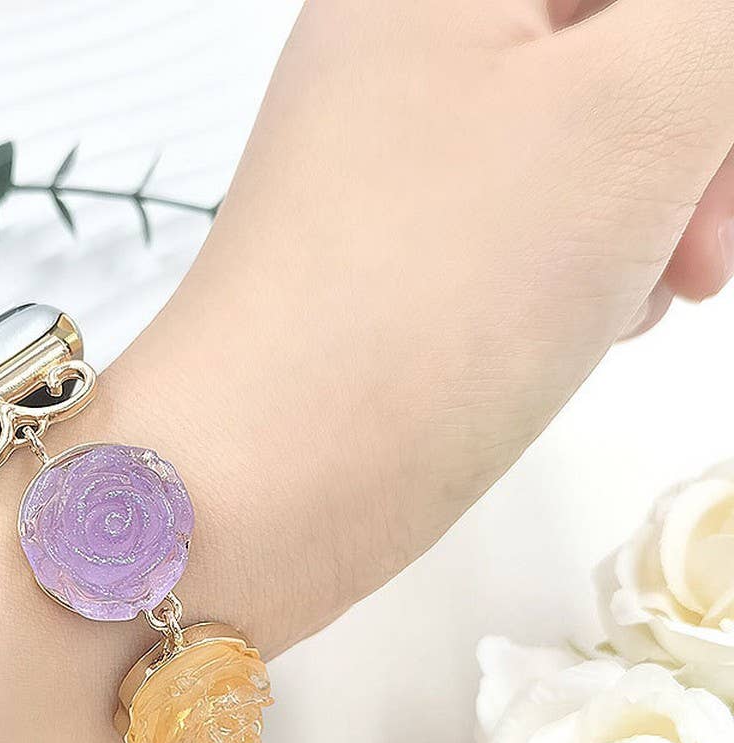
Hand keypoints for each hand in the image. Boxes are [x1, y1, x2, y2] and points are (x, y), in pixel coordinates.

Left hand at [111, 0, 733, 650]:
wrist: (262, 487)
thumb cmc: (434, 293)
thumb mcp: (632, 106)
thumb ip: (713, 17)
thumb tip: (698, 31)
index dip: (702, 43)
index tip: (713, 132)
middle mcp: (404, 50)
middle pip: (614, 44)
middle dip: (690, 134)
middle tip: (701, 249)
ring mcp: (395, 165)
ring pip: (588, 138)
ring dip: (650, 208)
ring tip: (633, 296)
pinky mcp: (399, 263)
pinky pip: (534, 221)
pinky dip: (586, 265)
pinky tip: (586, 328)